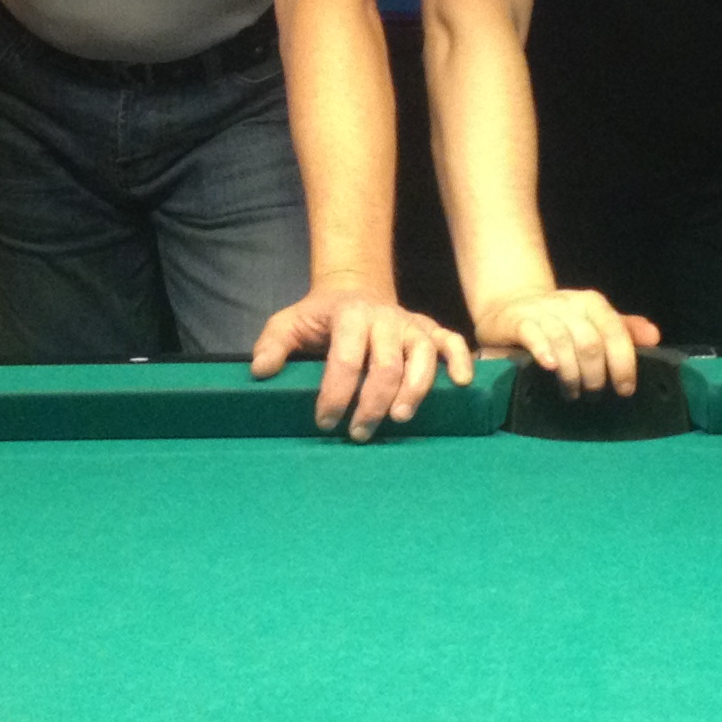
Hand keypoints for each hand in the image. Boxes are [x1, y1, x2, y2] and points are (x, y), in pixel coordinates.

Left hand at [250, 288, 476, 442]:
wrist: (355, 287)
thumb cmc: (322, 315)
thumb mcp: (290, 322)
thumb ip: (273, 344)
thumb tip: (260, 371)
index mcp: (350, 315)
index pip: (345, 359)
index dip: (336, 394)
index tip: (325, 422)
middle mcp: (386, 318)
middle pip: (386, 366)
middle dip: (372, 404)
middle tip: (358, 434)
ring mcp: (412, 324)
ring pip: (423, 358)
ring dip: (413, 392)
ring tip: (398, 420)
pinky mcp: (430, 330)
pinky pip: (452, 342)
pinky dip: (460, 361)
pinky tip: (461, 383)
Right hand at [475, 289, 663, 399]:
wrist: (509, 305)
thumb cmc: (559, 320)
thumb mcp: (592, 321)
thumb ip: (624, 329)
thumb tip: (655, 338)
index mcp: (592, 303)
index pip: (615, 331)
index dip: (623, 362)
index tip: (625, 389)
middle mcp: (569, 303)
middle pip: (590, 341)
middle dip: (596, 374)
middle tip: (594, 395)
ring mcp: (542, 311)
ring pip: (563, 341)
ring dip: (571, 373)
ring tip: (573, 393)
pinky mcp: (517, 320)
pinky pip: (532, 334)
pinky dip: (543, 351)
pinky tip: (550, 368)